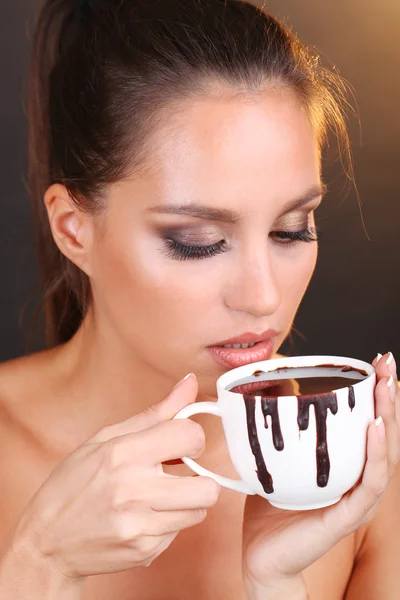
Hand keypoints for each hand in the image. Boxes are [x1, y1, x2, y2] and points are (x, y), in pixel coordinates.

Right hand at [10, 373, 220, 581]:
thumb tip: (190, 382)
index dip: (193, 437)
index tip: (182, 444)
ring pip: (199, 512)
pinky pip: (179, 533)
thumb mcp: (106, 439)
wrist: (46, 543)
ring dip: (186, 503)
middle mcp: (134, 490)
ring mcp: (139, 525)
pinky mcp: (144, 551)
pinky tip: (142, 518)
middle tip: (182, 476)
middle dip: (200, 479)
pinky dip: (167, 524)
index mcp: (124, 453)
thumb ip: (156, 413)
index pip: (190, 436)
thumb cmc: (74, 484)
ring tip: (160, 497)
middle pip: (208, 488)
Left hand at [242, 352, 398, 594]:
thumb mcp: (275, 461)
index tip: (375, 363)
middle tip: (387, 364)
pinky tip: (375, 427)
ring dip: (388, 417)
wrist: (261, 558)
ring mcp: (355, 500)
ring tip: (387, 387)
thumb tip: (262, 392)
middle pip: (383, 434)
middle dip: (388, 396)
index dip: (376, 395)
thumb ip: (276, 432)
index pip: (368, 426)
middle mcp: (356, 480)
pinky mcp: (347, 516)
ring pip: (384, 454)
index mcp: (345, 467)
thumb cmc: (269, 510)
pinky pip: (369, 483)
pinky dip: (375, 454)